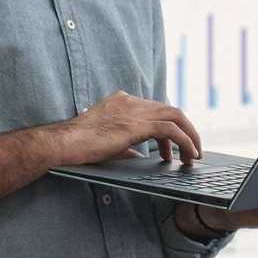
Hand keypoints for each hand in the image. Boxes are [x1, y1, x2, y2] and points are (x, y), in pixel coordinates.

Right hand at [48, 90, 201, 165]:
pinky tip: (187, 155)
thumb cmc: (78, 145)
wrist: (65, 142)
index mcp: (122, 101)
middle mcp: (131, 101)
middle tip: (191, 151)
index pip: (154, 109)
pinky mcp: (138, 124)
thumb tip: (137, 154)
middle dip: (185, 130)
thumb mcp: (106, 141)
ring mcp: (135, 110)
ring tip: (192, 156)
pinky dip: (184, 142)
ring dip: (189, 136)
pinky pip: (171, 130)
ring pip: (176, 117)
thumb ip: (125, 145)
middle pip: (170, 110)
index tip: (171, 147)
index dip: (167, 127)